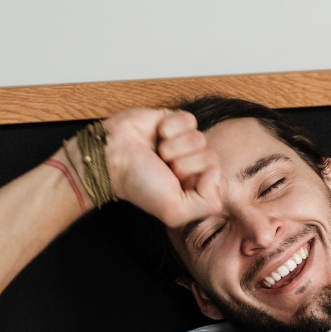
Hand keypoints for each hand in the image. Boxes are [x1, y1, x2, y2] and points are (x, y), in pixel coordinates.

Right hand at [98, 108, 223, 227]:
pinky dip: (171, 128)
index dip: (199, 181)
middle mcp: (192, 165)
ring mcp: (184, 142)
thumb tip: (217, 173)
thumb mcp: (175, 211)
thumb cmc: (139, 185)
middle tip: (163, 168)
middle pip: (211, 158)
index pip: (219, 179)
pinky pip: (189, 120)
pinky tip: (157, 134)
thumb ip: (208, 203)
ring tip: (157, 153)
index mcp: (195, 187)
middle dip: (184, 164)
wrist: (112, 157)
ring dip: (174, 147)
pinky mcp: (175, 121)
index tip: (177, 184)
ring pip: (199, 138)